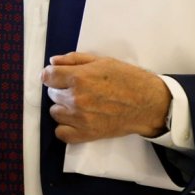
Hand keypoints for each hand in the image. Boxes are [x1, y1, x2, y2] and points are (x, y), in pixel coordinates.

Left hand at [41, 52, 170, 143]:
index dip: (51, 75)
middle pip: (52, 94)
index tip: (56, 76)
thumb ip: (74, 59)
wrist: (147, 103)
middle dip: (61, 89)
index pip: (47, 76)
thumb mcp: (101, 61)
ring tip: (79, 103)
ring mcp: (80, 118)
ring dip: (63, 107)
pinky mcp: (87, 134)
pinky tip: (76, 119)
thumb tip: (53, 62)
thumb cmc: (127, 79)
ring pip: (55, 112)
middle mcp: (76, 98)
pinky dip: (65, 127)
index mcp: (79, 78)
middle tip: (77, 88)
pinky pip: (61, 133)